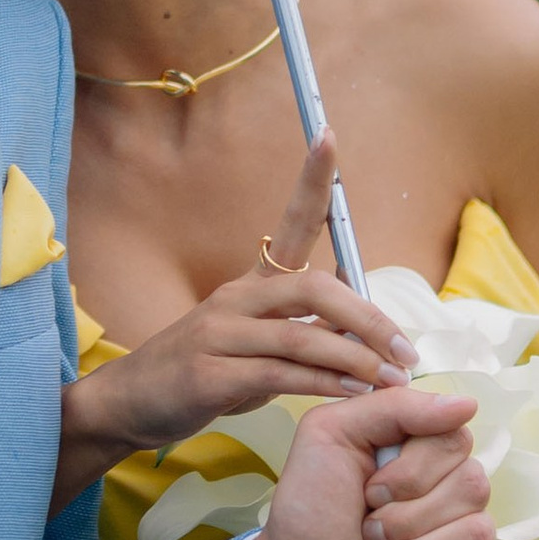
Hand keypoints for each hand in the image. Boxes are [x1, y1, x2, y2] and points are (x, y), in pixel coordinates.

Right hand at [52, 138, 414, 509]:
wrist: (132, 404)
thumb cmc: (208, 371)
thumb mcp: (257, 341)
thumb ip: (303, 324)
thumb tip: (360, 313)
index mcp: (252, 284)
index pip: (289, 221)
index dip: (312, 180)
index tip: (328, 135)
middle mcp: (235, 298)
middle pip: (313, 288)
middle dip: (368, 318)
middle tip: (406, 350)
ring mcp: (218, 334)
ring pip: (301, 335)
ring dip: (355, 359)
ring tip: (392, 379)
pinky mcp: (209, 375)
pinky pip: (279, 374)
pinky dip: (323, 384)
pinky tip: (352, 394)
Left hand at [237, 385, 498, 539]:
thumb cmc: (310, 513)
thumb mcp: (330, 436)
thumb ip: (392, 407)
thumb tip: (467, 404)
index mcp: (425, 453)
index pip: (457, 441)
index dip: (411, 472)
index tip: (369, 490)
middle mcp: (453, 494)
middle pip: (473, 487)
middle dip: (404, 518)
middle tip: (368, 531)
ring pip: (476, 537)